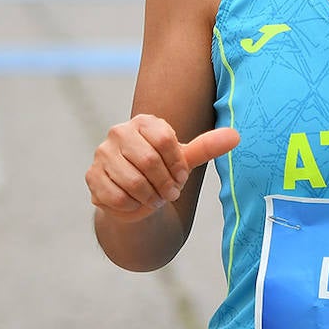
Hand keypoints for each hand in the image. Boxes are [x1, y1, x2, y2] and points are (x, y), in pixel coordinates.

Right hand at [86, 116, 239, 222]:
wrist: (137, 196)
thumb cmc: (164, 171)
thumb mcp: (186, 159)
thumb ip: (208, 147)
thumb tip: (236, 135)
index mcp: (144, 122)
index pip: (164, 140)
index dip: (177, 165)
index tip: (181, 177)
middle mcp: (119, 132)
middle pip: (148, 161)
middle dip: (165, 184)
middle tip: (170, 193)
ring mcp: (102, 153)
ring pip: (132, 181)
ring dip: (150, 197)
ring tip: (155, 197)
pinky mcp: (92, 176)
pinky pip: (116, 196)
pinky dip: (132, 206)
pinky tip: (136, 202)